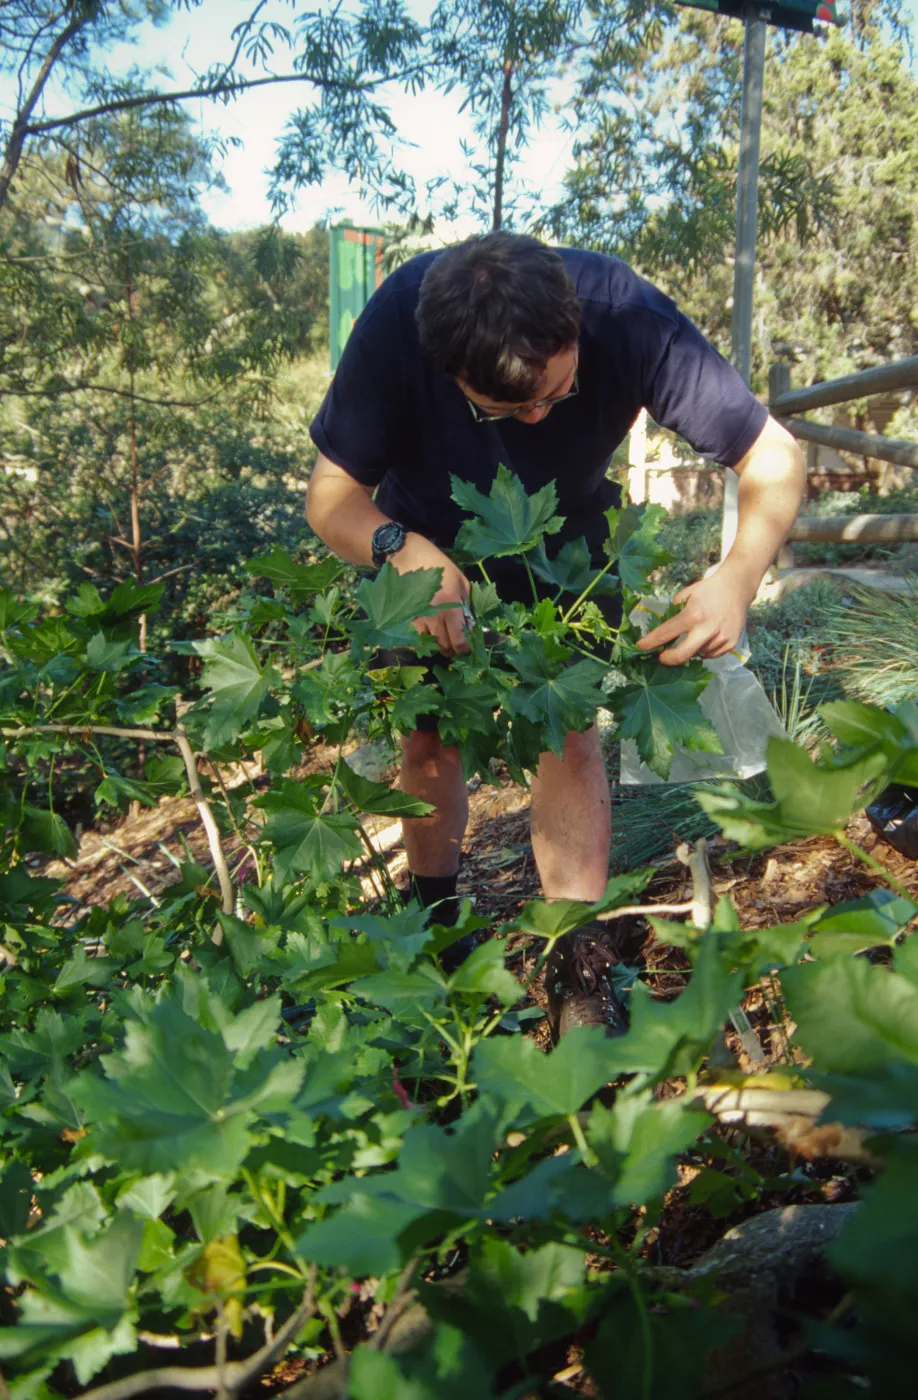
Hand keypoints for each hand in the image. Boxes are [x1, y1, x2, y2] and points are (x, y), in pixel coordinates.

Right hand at [391, 532, 471, 654]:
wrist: (407, 555)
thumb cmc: (439, 565)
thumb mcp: (461, 581)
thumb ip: (467, 606)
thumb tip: (470, 627)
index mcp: (452, 607)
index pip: (459, 640)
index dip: (464, 649)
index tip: (466, 649)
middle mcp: (434, 617)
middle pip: (444, 646)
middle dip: (451, 649)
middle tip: (454, 644)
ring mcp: (417, 618)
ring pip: (429, 643)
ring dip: (436, 643)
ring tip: (440, 636)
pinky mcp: (404, 617)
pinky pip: (415, 636)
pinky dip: (422, 638)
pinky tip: (426, 630)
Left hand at [637, 563, 758, 665]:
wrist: (737, 588)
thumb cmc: (708, 590)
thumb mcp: (685, 595)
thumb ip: (673, 613)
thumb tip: (662, 631)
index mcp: (693, 615)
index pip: (666, 633)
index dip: (650, 642)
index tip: (640, 647)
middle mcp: (707, 629)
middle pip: (682, 655)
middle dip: (668, 659)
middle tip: (662, 656)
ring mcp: (721, 639)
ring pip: (697, 655)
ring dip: (690, 649)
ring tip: (694, 635)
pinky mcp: (730, 644)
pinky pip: (710, 654)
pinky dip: (704, 649)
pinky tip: (706, 637)